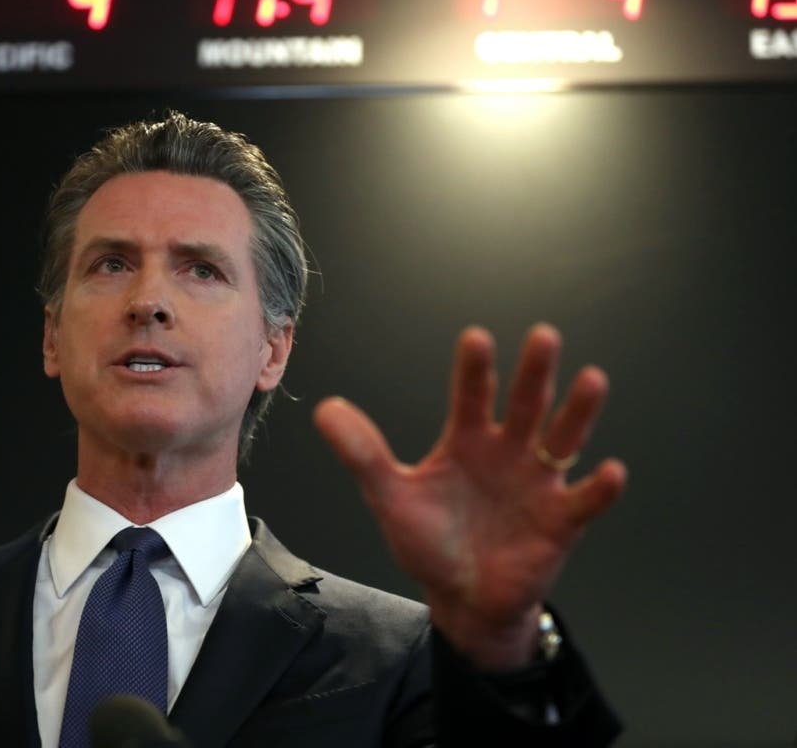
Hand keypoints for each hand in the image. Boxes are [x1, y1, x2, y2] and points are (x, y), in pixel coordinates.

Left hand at [313, 324, 625, 669]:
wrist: (462, 599)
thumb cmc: (430, 542)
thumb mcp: (391, 497)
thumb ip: (363, 454)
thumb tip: (324, 409)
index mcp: (468, 440)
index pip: (472, 395)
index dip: (475, 369)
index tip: (475, 338)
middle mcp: (508, 452)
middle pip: (526, 404)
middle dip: (534, 372)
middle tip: (544, 336)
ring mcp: (538, 483)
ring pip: (564, 440)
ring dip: (578, 412)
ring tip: (592, 380)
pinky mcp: (561, 521)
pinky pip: (585, 501)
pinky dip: (600, 488)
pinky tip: (611, 471)